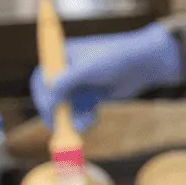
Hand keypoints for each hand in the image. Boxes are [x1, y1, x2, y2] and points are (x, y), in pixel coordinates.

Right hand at [29, 24, 182, 130]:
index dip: (43, 96)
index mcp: (60, 57)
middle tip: (60, 127)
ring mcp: (79, 85)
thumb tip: (48, 99)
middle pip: (51, 97)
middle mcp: (66, 72)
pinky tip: (93, 119)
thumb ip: (65, 83)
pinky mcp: (91, 97)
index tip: (50, 109)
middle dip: (56, 113)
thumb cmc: (114, 59)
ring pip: (66, 109)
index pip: (41, 80)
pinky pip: (80, 113)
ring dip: (71, 119)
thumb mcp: (87, 69)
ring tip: (86, 123)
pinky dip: (83, 119)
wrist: (143, 63)